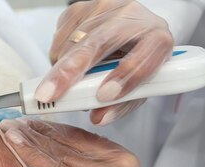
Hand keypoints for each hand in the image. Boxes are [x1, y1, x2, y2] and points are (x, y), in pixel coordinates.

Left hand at [0, 119, 204, 166]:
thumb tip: (48, 137)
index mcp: (117, 156)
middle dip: (31, 137)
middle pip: (64, 151)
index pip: (74, 137)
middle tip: (7, 126)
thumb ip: (89, 156)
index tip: (22, 120)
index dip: (45, 127)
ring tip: (10, 140)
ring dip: (32, 154)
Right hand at [36, 0, 173, 124]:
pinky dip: (58, 59)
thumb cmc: (136, 60)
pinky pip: (58, 39)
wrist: (132, 28)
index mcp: (156, 38)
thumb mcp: (138, 87)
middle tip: (48, 95)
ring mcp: (103, 8)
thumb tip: (98, 117)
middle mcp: (131, 16)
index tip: (104, 95)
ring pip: (69, 45)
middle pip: (95, 44)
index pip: (144, 55)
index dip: (125, 76)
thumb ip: (121, 105)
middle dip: (68, 72)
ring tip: (71, 82)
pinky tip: (72, 61)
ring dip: (61, 71)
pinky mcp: (80, 7)